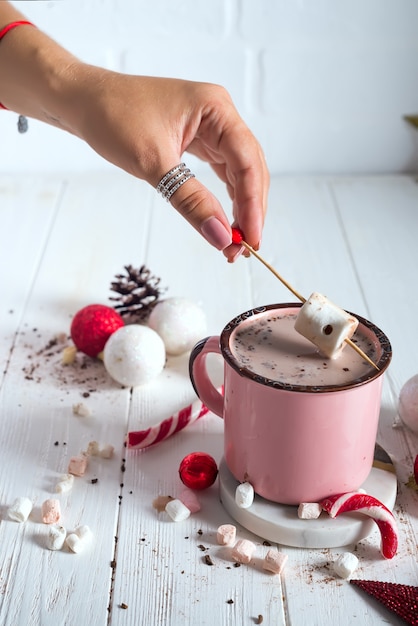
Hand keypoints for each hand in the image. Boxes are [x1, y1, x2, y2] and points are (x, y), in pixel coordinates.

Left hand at [64, 68, 268, 259]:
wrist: (84, 101)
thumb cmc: (113, 117)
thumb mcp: (153, 163)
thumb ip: (190, 201)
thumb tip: (220, 236)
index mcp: (215, 108)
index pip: (247, 162)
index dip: (253, 204)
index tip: (251, 239)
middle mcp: (219, 115)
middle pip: (250, 168)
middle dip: (250, 209)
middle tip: (244, 248)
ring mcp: (211, 127)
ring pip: (239, 173)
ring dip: (240, 207)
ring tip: (235, 242)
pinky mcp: (199, 140)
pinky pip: (221, 171)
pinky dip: (225, 197)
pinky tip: (226, 220)